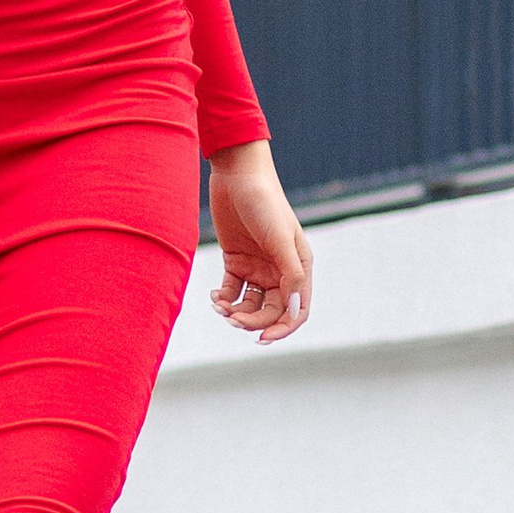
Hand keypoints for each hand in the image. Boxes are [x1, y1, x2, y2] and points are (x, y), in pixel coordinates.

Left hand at [207, 141, 310, 342]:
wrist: (236, 173)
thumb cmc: (264, 202)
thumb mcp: (280, 238)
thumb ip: (290, 273)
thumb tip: (295, 309)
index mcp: (298, 267)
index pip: (296, 310)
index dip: (282, 329)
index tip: (262, 338)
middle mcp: (279, 270)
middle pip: (270, 311)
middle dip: (252, 321)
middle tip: (231, 318)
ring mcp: (257, 266)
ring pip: (249, 304)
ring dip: (236, 312)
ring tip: (219, 307)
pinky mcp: (235, 260)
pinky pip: (231, 291)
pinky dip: (223, 299)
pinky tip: (214, 297)